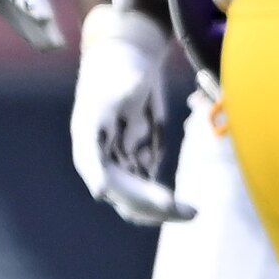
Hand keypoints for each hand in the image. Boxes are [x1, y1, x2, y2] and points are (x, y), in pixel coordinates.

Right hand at [69, 1, 193, 225]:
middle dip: (145, 200)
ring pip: (132, 199)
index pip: (90, 161)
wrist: (127, 65)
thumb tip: (136, 87)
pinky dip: (163, 205)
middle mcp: (100, 155)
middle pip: (117, 188)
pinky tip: (184, 209)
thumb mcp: (124, 80)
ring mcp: (118, 162)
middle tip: (176, 206)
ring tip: (190, 213)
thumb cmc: (120, 70)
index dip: (97, 177)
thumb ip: (128, 91)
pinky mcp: (136, 163)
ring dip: (157, 210)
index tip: (104, 191)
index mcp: (88, 136)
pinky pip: (147, 192)